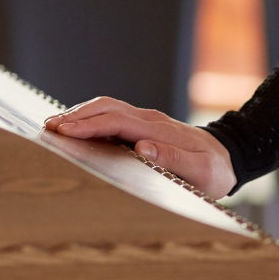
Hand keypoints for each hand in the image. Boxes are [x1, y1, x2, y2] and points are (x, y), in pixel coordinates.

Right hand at [44, 97, 236, 199]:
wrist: (230, 156)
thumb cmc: (215, 169)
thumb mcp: (201, 171)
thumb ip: (174, 159)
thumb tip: (141, 147)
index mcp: (158, 129)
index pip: (116, 120)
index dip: (89, 125)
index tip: (65, 131)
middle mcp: (149, 120)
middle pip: (106, 108)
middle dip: (76, 116)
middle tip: (48, 127)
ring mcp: (146, 120)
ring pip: (107, 108)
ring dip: (81, 114)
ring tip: (55, 126)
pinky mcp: (144, 126)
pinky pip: (113, 116)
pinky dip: (92, 118)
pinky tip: (78, 128)